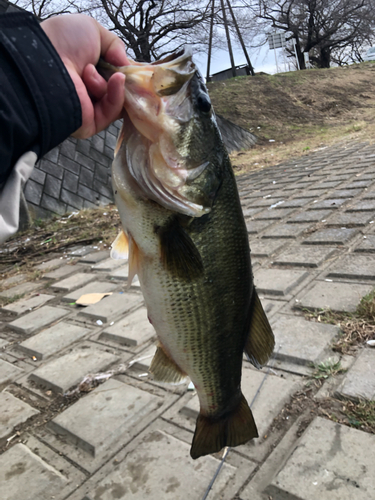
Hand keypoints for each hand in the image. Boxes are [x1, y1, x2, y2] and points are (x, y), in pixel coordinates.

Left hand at [41, 14, 128, 138]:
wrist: (45, 63)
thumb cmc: (63, 43)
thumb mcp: (93, 30)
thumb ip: (115, 44)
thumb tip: (126, 64)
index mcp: (85, 71)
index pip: (113, 75)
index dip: (124, 70)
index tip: (129, 65)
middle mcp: (86, 91)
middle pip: (118, 90)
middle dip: (121, 77)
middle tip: (120, 69)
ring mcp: (89, 108)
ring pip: (117, 100)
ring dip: (110, 83)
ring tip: (90, 71)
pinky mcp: (91, 123)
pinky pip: (112, 111)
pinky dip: (117, 95)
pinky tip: (116, 81)